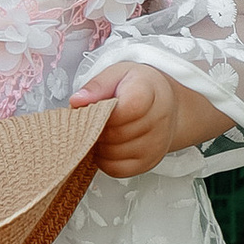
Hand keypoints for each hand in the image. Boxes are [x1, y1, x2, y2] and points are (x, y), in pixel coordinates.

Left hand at [73, 63, 230, 178]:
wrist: (167, 105)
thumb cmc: (141, 87)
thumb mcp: (118, 73)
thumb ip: (97, 86)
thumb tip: (77, 101)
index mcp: (149, 91)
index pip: (128, 108)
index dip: (104, 112)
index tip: (95, 108)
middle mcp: (158, 120)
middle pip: (116, 134)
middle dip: (97, 129)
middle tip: (93, 119)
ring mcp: (156, 144)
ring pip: (114, 154)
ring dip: (99, 145)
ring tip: (101, 130)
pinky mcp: (149, 162)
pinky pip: (117, 170)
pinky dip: (105, 160)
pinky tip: (107, 145)